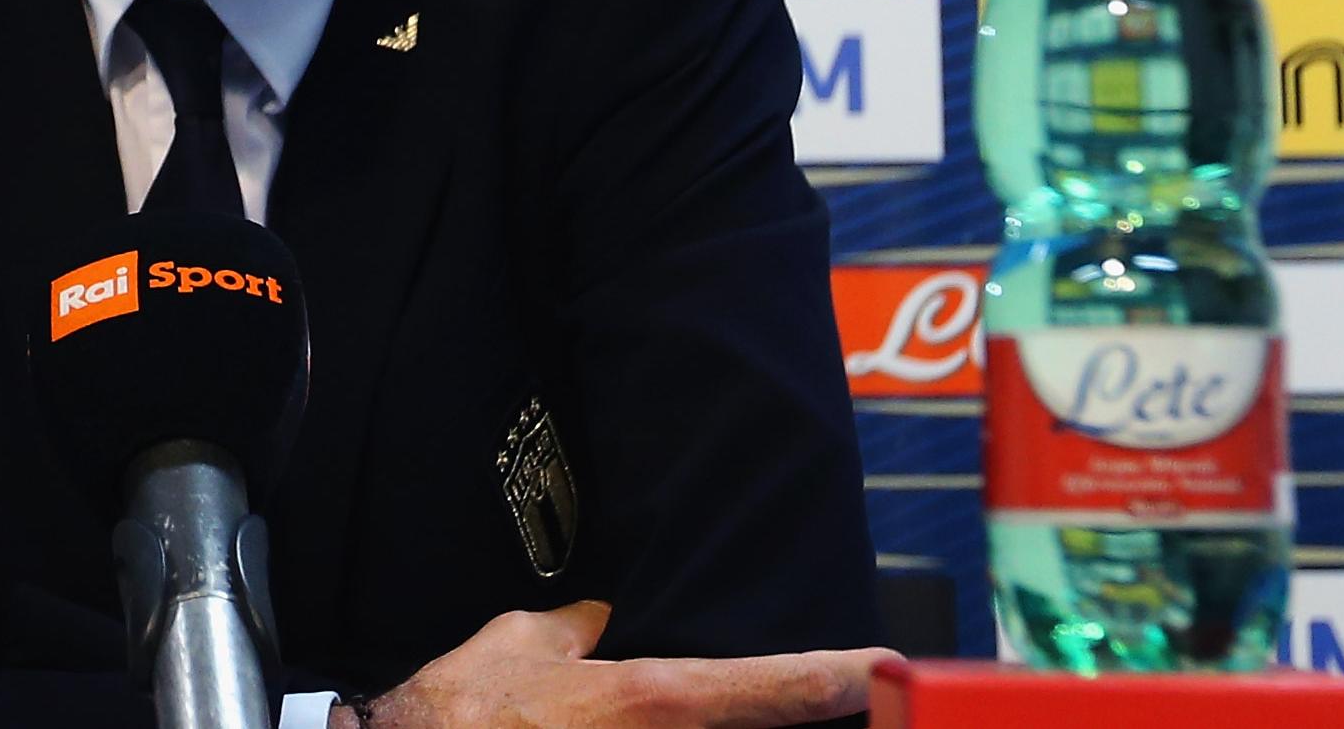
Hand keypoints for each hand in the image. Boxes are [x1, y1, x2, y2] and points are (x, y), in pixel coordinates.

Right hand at [346, 601, 899, 728]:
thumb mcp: (516, 646)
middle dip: (804, 720)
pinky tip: (667, 725)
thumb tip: (604, 625)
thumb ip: (575, 633)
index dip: (836, 677)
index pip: (765, 686)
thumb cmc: (453, 717)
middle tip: (851, 706)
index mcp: (645, 701)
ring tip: (794, 715)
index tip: (890, 668)